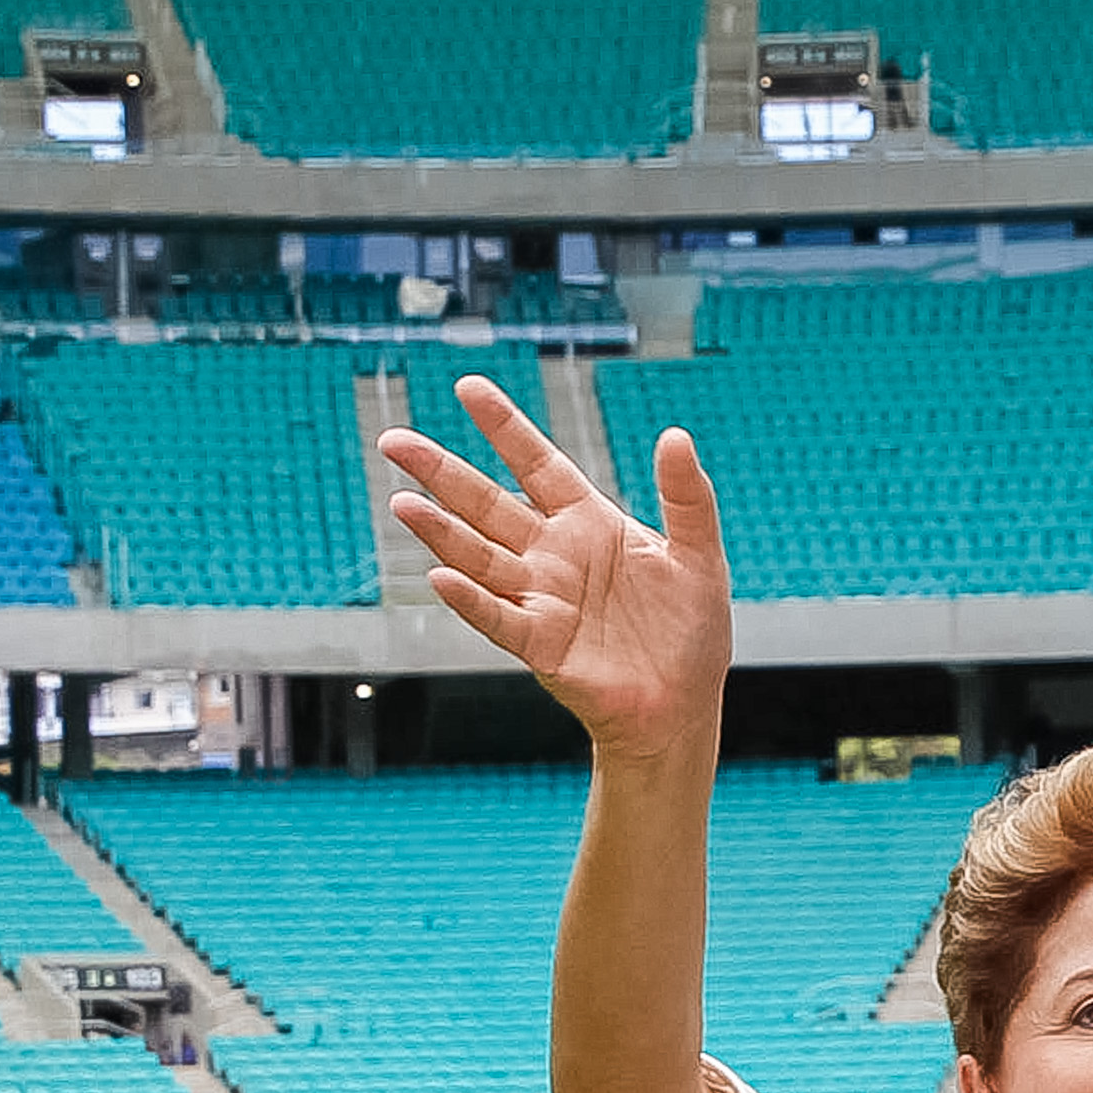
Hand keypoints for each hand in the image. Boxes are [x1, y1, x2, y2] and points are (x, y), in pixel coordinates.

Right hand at [379, 377, 731, 765]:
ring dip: (440, 531)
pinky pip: (497, 616)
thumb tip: (675, 435)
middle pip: (487, 503)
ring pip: (478, 556)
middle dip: (441, 471)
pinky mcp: (539, 645)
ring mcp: (541, 598)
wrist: (682, 704)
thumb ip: (686, 496)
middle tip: (393, 441)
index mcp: (589, 523)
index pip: (537, 463)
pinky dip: (468, 598)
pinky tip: (438, 575)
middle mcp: (553, 555)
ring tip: (401, 502)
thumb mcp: (699, 553)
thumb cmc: (691, 629)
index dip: (504, 427)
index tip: (468, 388)